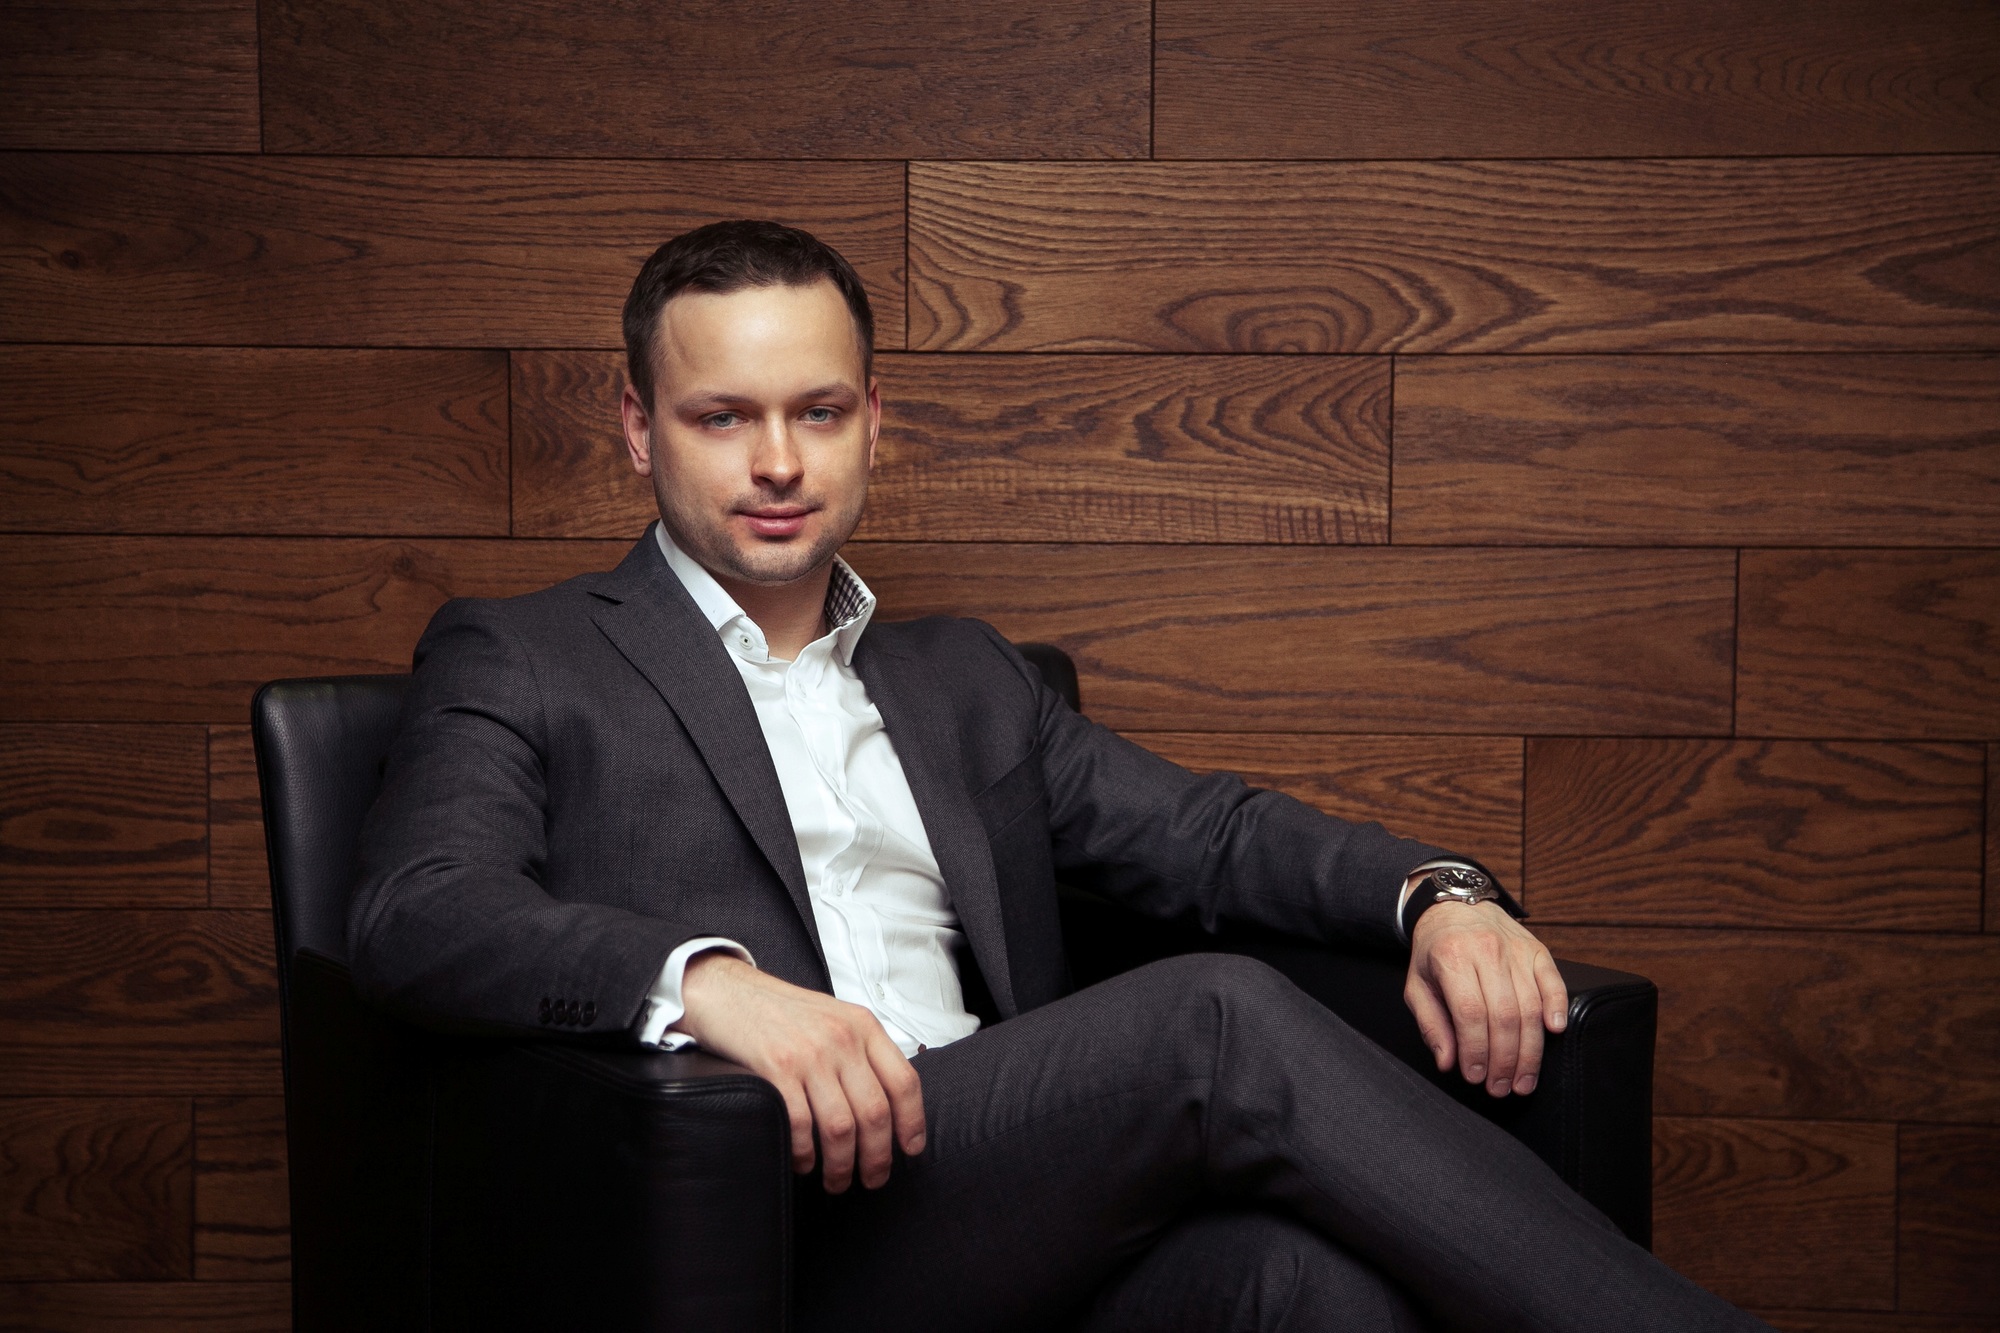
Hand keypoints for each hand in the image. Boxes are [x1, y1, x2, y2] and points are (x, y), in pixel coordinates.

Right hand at [673, 953, 925, 1191]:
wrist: (727, 990)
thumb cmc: (781, 1012)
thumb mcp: (834, 1018)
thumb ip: (861, 1052)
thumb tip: (888, 1105)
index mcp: (863, 1026)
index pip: (904, 1082)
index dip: (912, 1123)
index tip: (910, 1150)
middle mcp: (842, 1038)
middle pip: (875, 1112)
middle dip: (878, 1157)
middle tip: (873, 1179)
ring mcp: (809, 1053)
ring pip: (841, 1127)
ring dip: (842, 1165)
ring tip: (837, 1181)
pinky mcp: (775, 1068)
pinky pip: (800, 1125)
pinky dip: (805, 1154)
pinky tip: (803, 1163)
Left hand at [1405, 901, 1567, 1097]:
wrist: (1454, 906)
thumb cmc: (1434, 950)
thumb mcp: (1416, 985)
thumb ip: (1430, 1025)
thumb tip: (1448, 1061)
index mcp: (1451, 958)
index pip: (1470, 1014)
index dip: (1476, 1051)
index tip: (1476, 1076)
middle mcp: (1486, 952)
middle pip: (1504, 1016)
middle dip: (1505, 1060)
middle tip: (1502, 1087)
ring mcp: (1515, 950)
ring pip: (1530, 1006)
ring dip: (1530, 1050)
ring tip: (1523, 1078)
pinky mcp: (1537, 950)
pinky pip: (1553, 982)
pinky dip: (1557, 1007)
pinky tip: (1554, 1032)